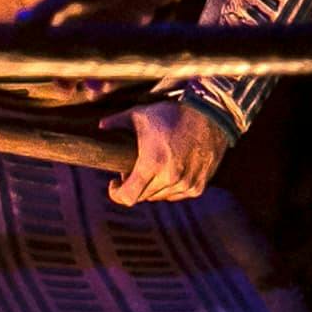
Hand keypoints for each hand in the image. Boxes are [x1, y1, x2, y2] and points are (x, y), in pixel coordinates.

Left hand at [102, 100, 232, 205]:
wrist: (210, 115)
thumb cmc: (173, 114)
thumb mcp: (140, 114)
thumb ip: (117, 122)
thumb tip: (101, 126)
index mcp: (152, 163)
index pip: (128, 197)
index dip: (117, 194)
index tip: (115, 183)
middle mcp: (170, 178)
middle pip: (142, 196)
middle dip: (134, 185)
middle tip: (134, 169)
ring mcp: (186, 184)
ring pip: (159, 197)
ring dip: (152, 187)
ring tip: (153, 168)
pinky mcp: (198, 186)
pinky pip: (177, 195)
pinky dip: (170, 187)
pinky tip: (169, 171)